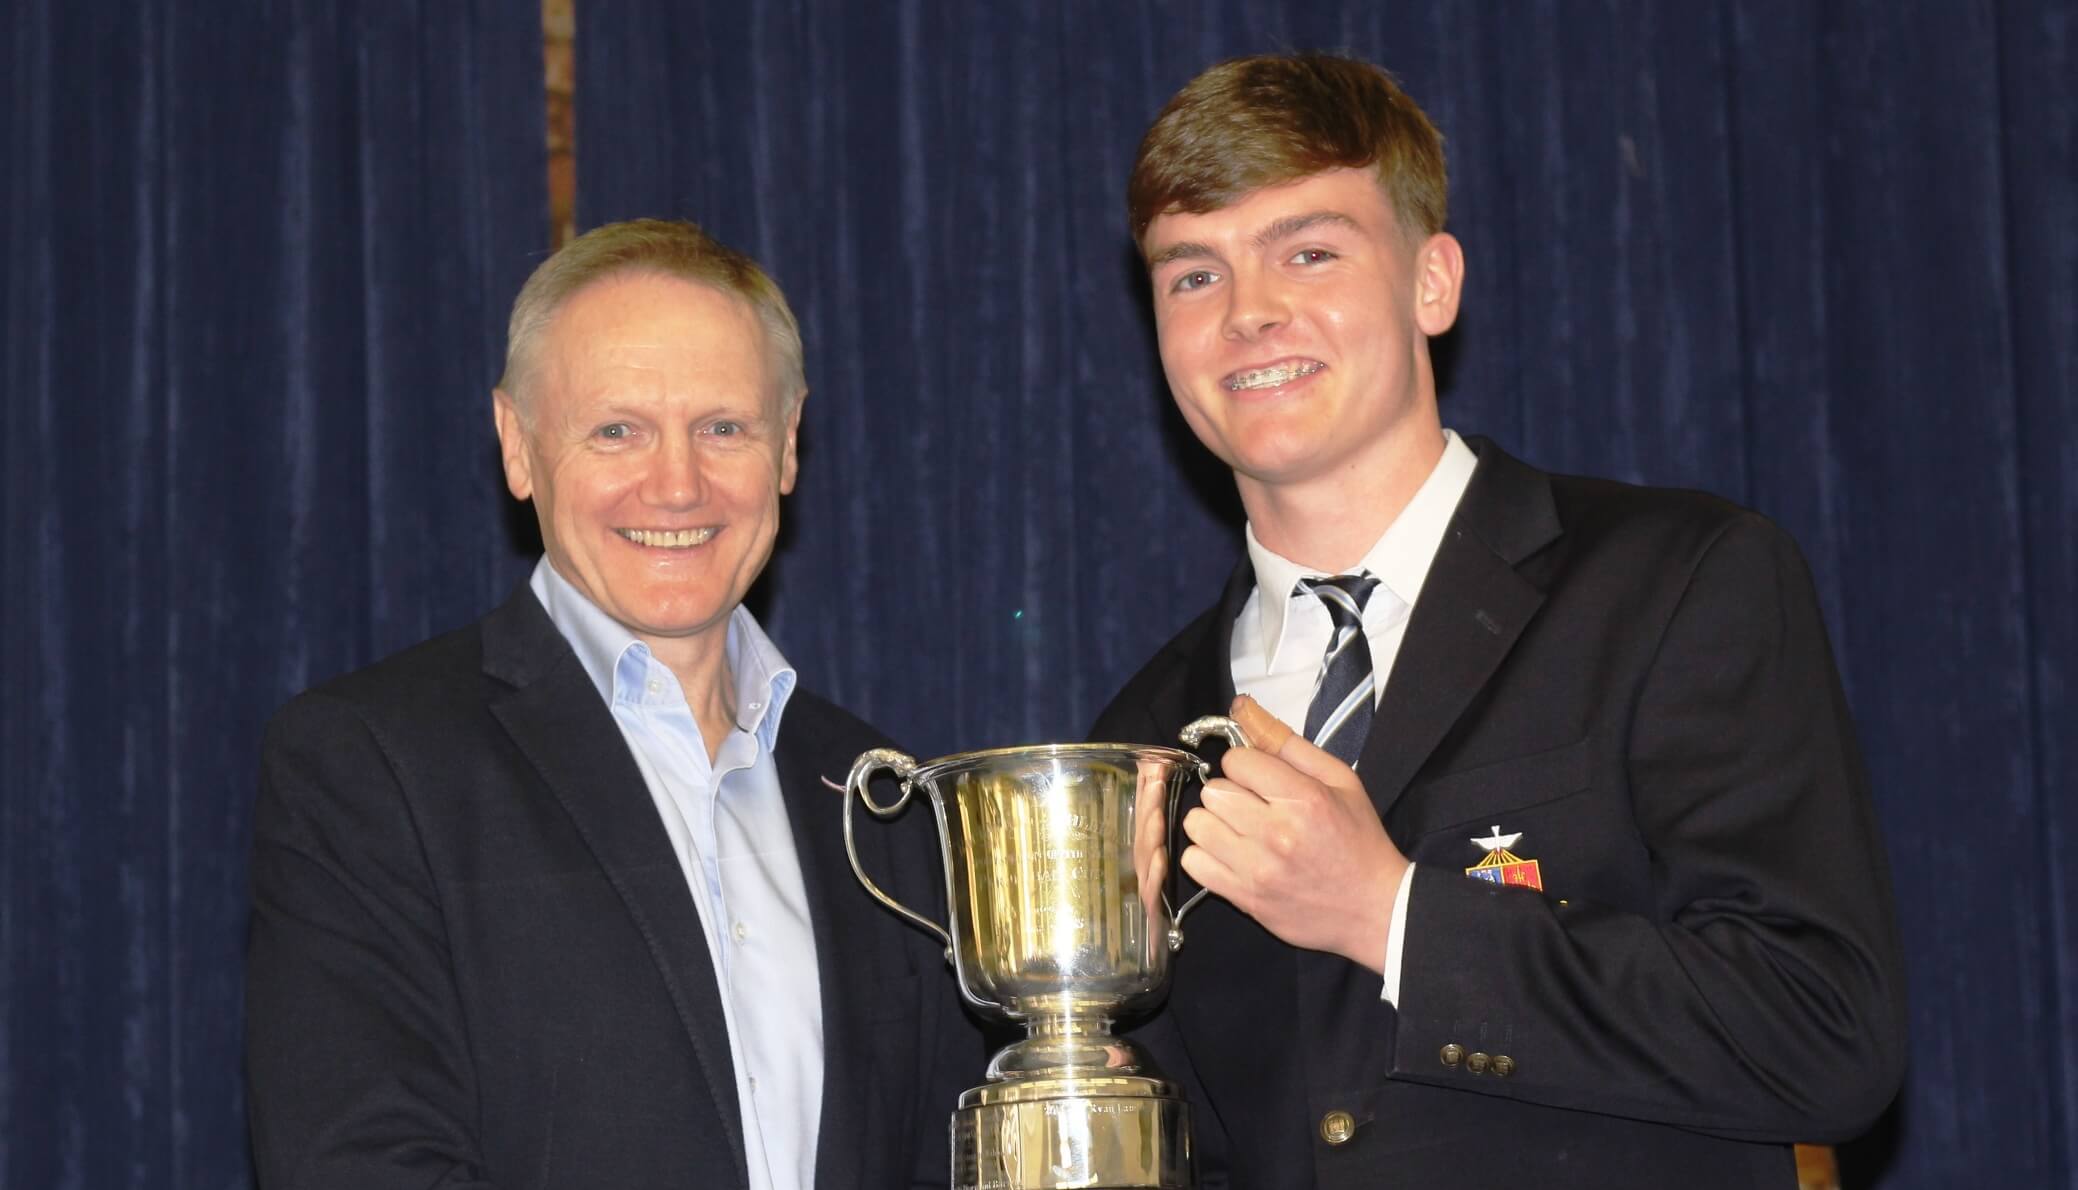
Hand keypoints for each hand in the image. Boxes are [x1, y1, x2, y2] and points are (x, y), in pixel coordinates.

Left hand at [1178, 696, 1408, 969]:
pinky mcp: (1245, 898)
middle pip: (1213, 791)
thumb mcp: (1339, 779)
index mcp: (1304, 799)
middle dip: (1230, 793)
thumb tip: (1241, 708)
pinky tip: (1232, 855)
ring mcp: (1258, 869)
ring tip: (1240, 831)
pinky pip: (1193, 863)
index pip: (1237, 761)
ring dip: (1214, 823)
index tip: (1261, 780)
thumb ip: (1286, 741)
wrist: (1375, 909)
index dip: (1246, 766)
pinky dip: (1206, 856)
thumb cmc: (1359, 842)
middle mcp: (1277, 833)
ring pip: (1197, 824)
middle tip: (1253, 806)